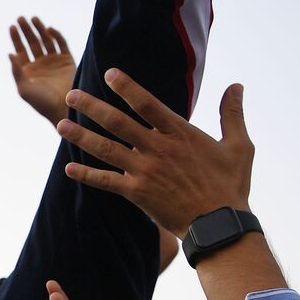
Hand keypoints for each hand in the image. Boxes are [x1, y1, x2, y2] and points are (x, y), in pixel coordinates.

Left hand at [9, 15, 75, 125]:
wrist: (64, 109)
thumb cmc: (41, 102)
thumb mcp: (24, 88)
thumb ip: (16, 71)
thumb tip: (9, 54)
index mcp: (28, 71)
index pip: (20, 50)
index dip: (16, 38)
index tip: (12, 27)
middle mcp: (40, 64)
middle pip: (32, 42)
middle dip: (26, 30)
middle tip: (21, 18)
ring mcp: (54, 61)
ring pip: (45, 40)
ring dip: (39, 29)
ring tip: (33, 18)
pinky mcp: (67, 61)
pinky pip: (61, 44)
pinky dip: (56, 36)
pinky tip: (49, 30)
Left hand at [57, 72, 252, 236]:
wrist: (218, 225)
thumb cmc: (231, 186)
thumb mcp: (239, 146)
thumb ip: (232, 114)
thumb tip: (237, 85)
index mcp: (180, 134)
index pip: (147, 103)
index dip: (126, 87)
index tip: (108, 74)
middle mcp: (158, 149)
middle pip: (117, 122)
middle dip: (92, 107)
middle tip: (70, 95)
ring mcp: (144, 171)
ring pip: (106, 149)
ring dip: (81, 137)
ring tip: (59, 125)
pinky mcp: (137, 194)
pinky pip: (106, 182)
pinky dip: (87, 176)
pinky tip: (69, 169)